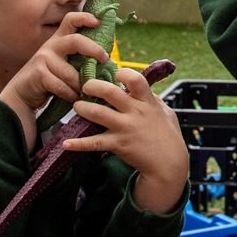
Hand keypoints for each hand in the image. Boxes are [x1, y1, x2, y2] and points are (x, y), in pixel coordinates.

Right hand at [0, 13, 104, 151]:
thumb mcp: (62, 64)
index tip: (98, 21)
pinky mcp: (39, 74)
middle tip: (104, 59)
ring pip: (71, 73)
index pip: (70, 20)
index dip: (85, 17)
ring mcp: (43, 59)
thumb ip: (78, 58)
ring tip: (85, 92)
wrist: (22, 95)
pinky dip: (71, 95)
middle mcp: (51, 46)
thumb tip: (107, 60)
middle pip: (76, 41)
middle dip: (94, 50)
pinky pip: (62, 86)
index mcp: (58, 40)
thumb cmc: (49, 80)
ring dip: (81, 86)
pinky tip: (73, 98)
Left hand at [61, 66, 190, 214]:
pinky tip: (66, 144)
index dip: (122, 73)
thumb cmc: (169, 137)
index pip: (135, 79)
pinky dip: (79, 144)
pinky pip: (95, 143)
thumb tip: (144, 90)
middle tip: (85, 86)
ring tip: (77, 106)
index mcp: (147, 102)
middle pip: (110, 92)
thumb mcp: (166, 113)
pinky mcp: (118, 144)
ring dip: (83, 108)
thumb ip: (153, 100)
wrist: (168, 164)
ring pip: (98, 113)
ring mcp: (126, 128)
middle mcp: (135, 112)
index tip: (114, 74)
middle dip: (93, 86)